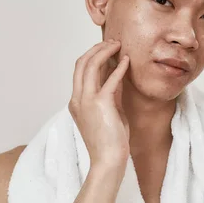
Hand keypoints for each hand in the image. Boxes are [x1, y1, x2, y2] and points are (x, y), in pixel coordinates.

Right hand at [68, 39, 130, 169]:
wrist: (108, 160)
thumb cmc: (110, 141)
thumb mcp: (109, 112)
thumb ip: (111, 93)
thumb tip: (117, 75)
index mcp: (76, 102)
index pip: (80, 71)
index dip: (93, 56)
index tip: (107, 49)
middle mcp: (77, 98)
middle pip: (81, 63)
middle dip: (96, 49)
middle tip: (112, 42)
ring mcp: (86, 100)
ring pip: (90, 65)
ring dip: (105, 51)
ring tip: (118, 45)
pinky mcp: (100, 103)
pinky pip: (110, 79)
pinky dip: (118, 67)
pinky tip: (127, 60)